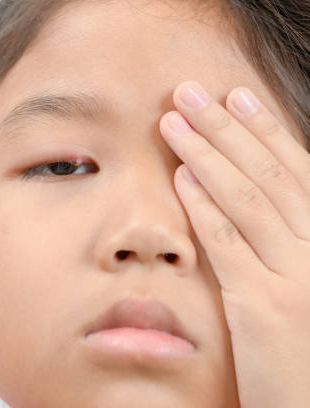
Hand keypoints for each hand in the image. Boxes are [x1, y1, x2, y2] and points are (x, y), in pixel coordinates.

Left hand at [159, 81, 309, 407]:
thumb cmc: (308, 344)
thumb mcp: (305, 280)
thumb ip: (286, 239)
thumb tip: (252, 195)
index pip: (295, 170)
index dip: (263, 129)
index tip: (235, 95)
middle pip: (268, 174)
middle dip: (227, 127)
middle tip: (191, 92)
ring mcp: (296, 276)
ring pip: (247, 200)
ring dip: (207, 154)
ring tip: (175, 121)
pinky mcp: (265, 307)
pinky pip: (230, 245)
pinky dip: (204, 207)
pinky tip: (180, 178)